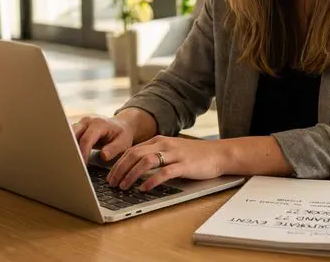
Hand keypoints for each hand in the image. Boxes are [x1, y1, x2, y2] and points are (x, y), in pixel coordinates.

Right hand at [72, 116, 134, 163]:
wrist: (121, 125)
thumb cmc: (122, 135)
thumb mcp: (123, 143)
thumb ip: (114, 149)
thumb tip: (103, 155)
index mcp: (99, 124)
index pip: (86, 140)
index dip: (82, 154)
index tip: (81, 166)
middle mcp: (88, 121)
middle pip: (73, 136)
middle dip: (71, 151)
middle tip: (71, 166)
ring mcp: (81, 124)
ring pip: (68, 136)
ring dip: (68, 149)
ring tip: (70, 163)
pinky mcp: (78, 128)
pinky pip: (69, 137)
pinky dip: (69, 147)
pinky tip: (70, 158)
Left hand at [106, 136, 226, 191]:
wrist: (219, 154)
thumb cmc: (194, 155)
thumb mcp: (171, 151)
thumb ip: (155, 156)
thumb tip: (134, 169)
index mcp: (159, 141)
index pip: (132, 150)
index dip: (118, 163)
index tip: (110, 176)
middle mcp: (164, 145)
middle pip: (134, 154)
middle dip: (119, 170)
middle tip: (112, 183)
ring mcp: (174, 154)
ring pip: (146, 161)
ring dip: (131, 175)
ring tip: (124, 186)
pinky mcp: (184, 165)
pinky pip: (164, 172)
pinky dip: (151, 181)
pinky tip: (144, 188)